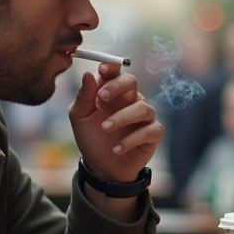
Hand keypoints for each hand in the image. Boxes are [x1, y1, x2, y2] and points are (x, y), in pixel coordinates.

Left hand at [69, 61, 162, 183]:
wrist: (101, 167)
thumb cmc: (91, 138)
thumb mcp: (79, 117)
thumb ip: (84, 96)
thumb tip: (88, 74)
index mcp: (112, 91)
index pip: (116, 71)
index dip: (112, 66)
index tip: (103, 69)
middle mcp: (130, 100)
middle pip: (132, 82)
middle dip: (117, 86)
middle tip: (102, 97)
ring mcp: (144, 116)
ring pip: (142, 107)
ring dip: (121, 118)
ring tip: (105, 129)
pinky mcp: (154, 133)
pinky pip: (149, 130)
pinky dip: (131, 140)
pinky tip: (117, 149)